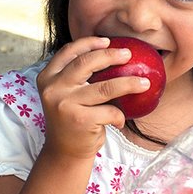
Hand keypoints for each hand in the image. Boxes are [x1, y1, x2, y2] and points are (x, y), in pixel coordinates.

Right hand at [36, 36, 150, 159]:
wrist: (64, 152)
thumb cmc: (72, 118)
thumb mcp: (65, 93)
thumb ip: (76, 75)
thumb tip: (109, 51)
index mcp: (47, 77)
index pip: (68, 51)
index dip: (89, 43)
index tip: (108, 41)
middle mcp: (53, 88)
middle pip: (87, 62)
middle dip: (111, 55)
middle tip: (128, 54)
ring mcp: (66, 104)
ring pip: (106, 87)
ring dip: (129, 83)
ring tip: (144, 82)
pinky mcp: (81, 120)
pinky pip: (110, 111)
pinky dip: (119, 115)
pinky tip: (120, 120)